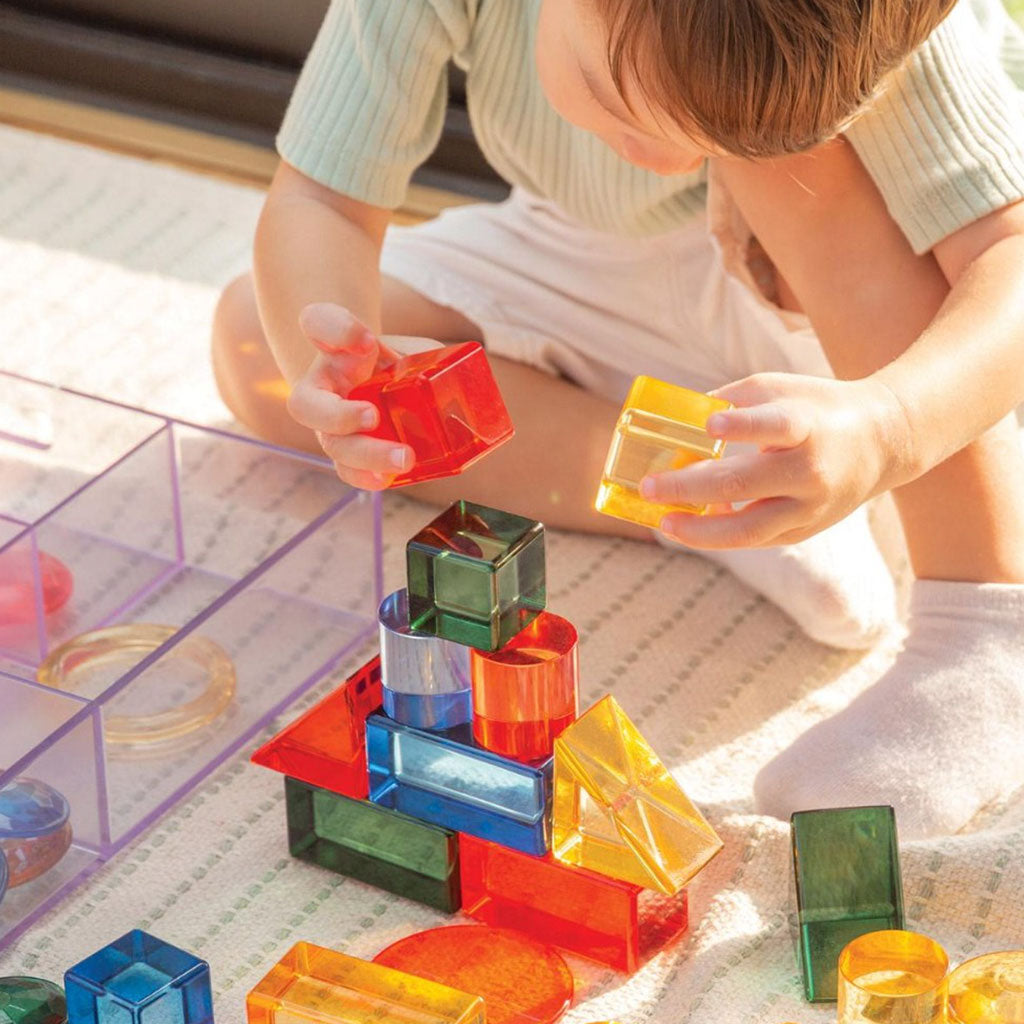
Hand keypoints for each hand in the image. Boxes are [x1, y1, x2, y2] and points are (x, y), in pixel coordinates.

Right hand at [286, 303, 411, 489]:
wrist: (369, 385)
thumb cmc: (384, 361)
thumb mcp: (408, 345)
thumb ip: (418, 351)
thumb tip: (446, 366)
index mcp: (332, 347)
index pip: (318, 322)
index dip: (337, 329)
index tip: (368, 339)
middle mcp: (322, 390)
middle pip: (308, 406)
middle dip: (339, 415)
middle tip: (371, 416)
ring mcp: (332, 428)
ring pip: (334, 446)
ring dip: (366, 454)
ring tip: (403, 458)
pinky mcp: (352, 456)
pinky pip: (351, 471)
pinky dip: (368, 477)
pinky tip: (389, 479)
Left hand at [640, 373, 910, 547]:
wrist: (883, 443)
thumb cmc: (815, 409)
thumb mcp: (777, 390)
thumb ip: (728, 402)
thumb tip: (673, 419)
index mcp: (809, 425)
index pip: (778, 425)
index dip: (744, 424)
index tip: (711, 422)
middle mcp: (812, 470)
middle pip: (747, 482)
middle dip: (691, 487)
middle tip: (648, 486)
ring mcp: (810, 507)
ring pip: (750, 529)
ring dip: (700, 530)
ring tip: (664, 522)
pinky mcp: (804, 531)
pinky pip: (755, 539)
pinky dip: (719, 535)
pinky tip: (688, 526)